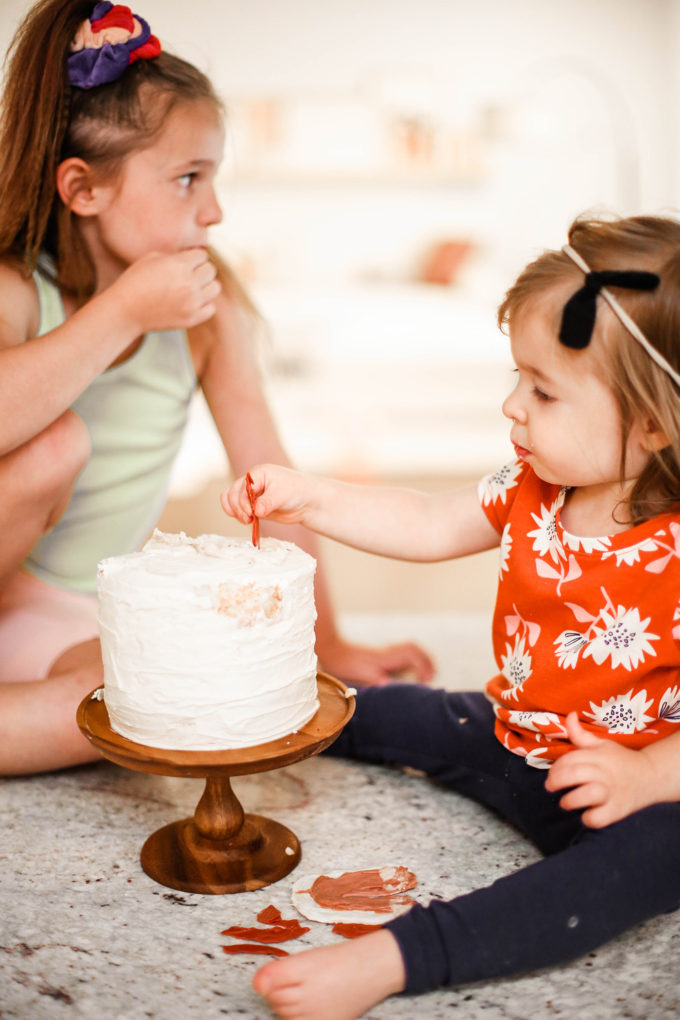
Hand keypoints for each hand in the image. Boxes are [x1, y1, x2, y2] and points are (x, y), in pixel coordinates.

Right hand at [116, 249, 220, 333]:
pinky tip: (190, 302)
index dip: (193, 258)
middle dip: (200, 270)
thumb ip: (176, 256)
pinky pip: (211, 307)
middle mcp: (189, 283)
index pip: (202, 255)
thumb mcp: (152, 258)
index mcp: (179, 265)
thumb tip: (193, 257)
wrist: (125, 310)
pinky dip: (204, 304)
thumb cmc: (135, 281)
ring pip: (215, 288)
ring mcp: (192, 303)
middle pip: (211, 270)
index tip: (183, 263)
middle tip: (187, 275)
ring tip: (191, 288)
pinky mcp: (192, 319)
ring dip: (205, 286)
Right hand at [221, 464, 310, 526]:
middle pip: (232, 493)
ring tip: (247, 520)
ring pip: (232, 500)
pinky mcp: (254, 506)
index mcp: (258, 474)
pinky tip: (247, 521)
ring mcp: (252, 494)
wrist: (307, 502)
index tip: (252, 513)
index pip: (241, 487)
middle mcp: (252, 482)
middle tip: (248, 519)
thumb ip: (267, 503)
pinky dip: (238, 515)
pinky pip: (239, 509)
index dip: (243, 501)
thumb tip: (255, 511)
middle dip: (237, 508)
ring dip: (235, 512)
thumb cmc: (298, 491)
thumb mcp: (282, 495)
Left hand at [317, 633, 434, 686]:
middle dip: (426, 660)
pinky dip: (409, 661)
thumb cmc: (344, 663)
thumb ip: (379, 681)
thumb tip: (393, 688)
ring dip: (419, 659)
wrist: (331, 650)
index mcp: (386, 657)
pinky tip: (405, 674)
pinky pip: (400, 653)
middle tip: (430, 676)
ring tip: (423, 675)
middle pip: (414, 648)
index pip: (412, 654)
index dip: (424, 666)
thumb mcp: (362, 675)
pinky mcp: (379, 656)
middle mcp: (387, 653)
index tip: (426, 680)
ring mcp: (383, 653)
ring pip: (408, 649)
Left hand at [545, 712, 656, 827]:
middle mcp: (605, 773)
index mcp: (599, 756)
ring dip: (570, 800)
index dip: (555, 767)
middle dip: (556, 781)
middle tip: (551, 787)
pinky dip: (589, 818)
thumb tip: (569, 715)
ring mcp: (612, 792)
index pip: (571, 759)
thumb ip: (581, 734)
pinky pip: (599, 818)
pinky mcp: (618, 810)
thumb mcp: (602, 744)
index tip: (552, 774)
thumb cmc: (620, 760)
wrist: (651, 777)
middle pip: (575, 774)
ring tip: (566, 802)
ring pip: (587, 795)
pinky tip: (586, 813)